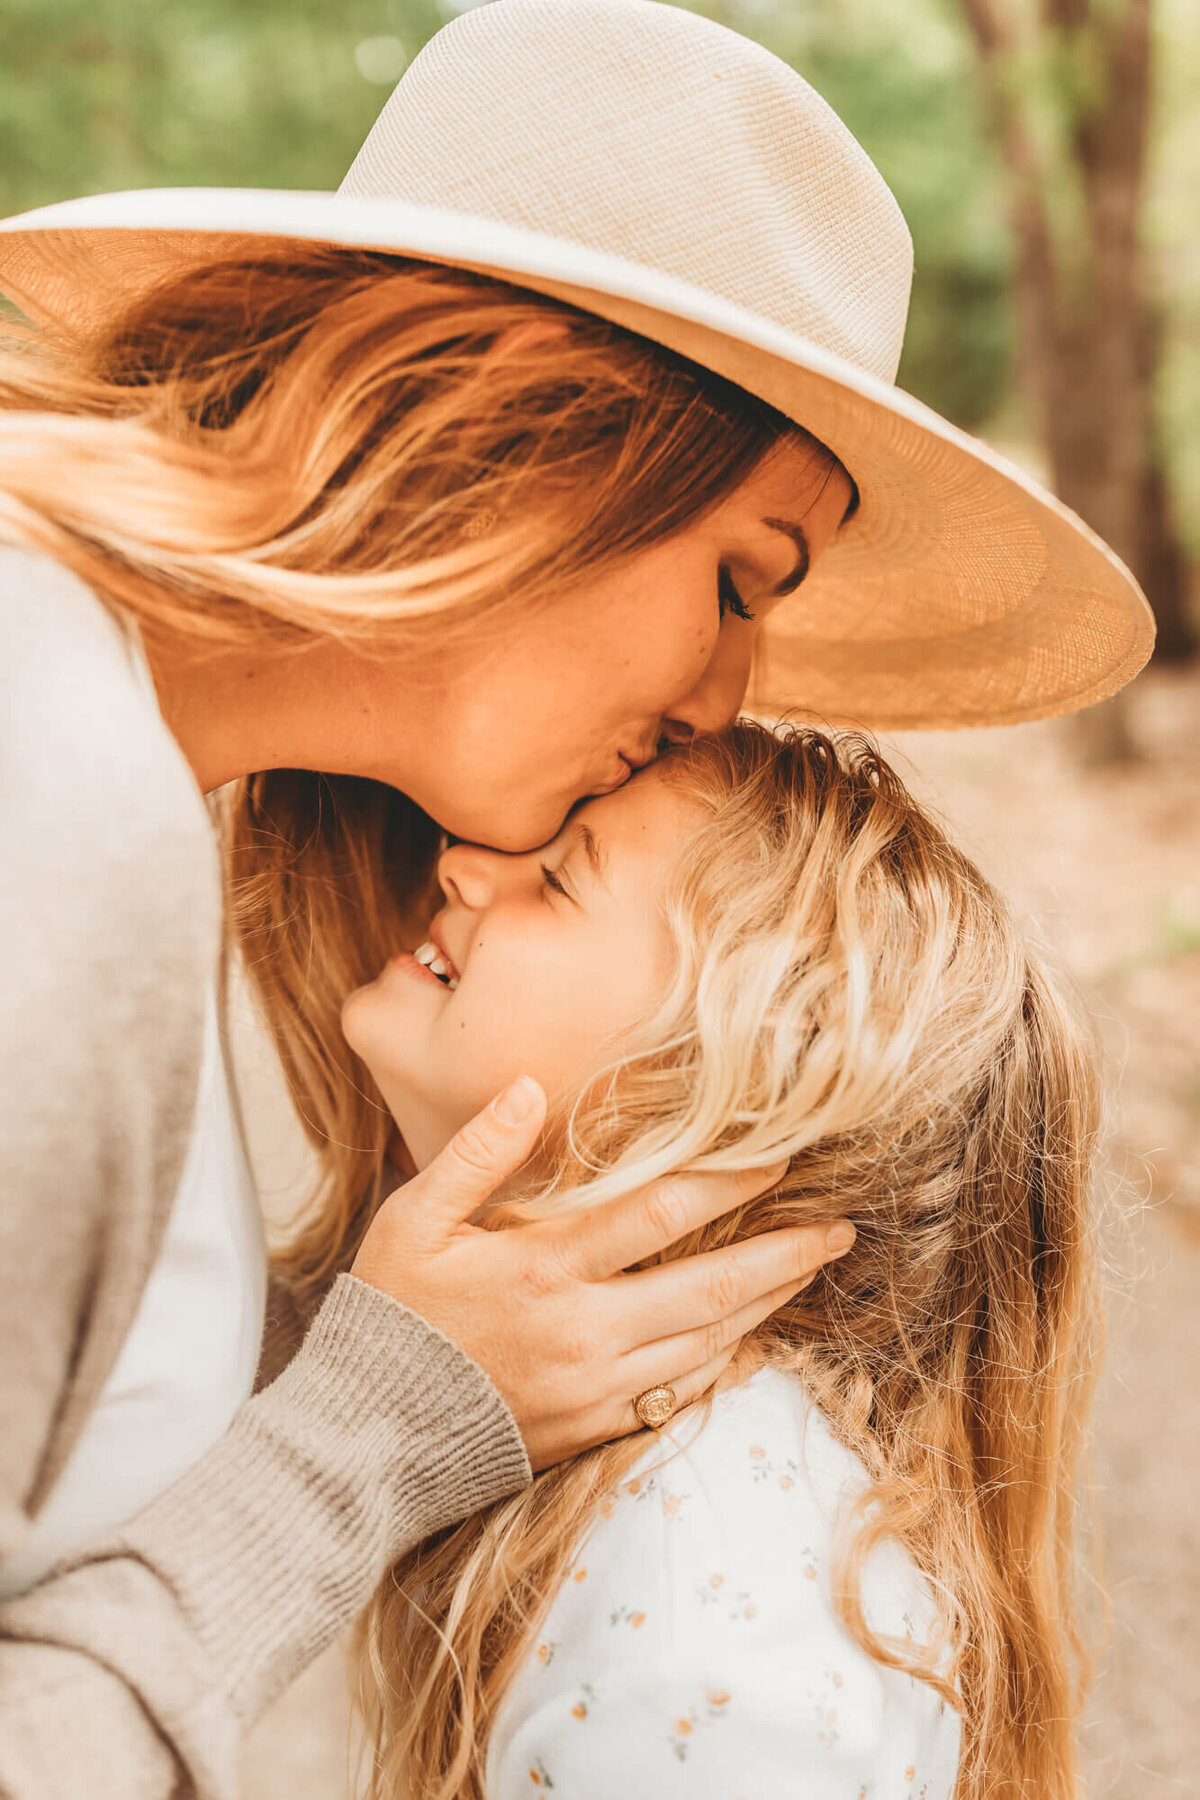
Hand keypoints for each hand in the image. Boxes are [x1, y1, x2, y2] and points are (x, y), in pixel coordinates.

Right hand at [351, 1076, 854, 1469]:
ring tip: (810, 1269)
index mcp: (541, 1269)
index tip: (778, 1158)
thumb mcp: (412, 1220)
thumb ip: (476, 1153)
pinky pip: (681, 1392)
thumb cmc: (390, 1317)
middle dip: (785, 1253)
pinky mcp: (594, 1429)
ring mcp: (594, 1388)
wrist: (364, 1441)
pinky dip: (725, 1359)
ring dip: (768, 1303)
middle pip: (711, 1287)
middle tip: (840, 1228)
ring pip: (707, 1341)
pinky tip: (750, 1334)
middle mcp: (582, 1332)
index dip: (728, 1182)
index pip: (659, 1214)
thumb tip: (531, 1089)